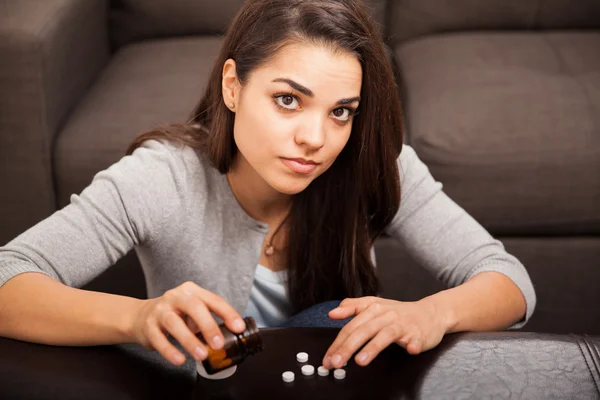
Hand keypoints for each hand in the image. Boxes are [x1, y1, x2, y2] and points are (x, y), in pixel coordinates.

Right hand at [129, 281, 245, 365]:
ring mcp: (160, 310)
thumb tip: (230, 337)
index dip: (227, 313)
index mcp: (191, 291)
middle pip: (194, 307)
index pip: (213, 300)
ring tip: (202, 355)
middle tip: (219, 344)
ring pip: (174, 323)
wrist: (140, 316)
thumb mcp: (193, 311)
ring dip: (190, 340)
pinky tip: (180, 360)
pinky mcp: (148, 326)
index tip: (238, 327)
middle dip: (208, 326)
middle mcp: (175, 297)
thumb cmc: (175, 314)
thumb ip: (209, 320)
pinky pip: (159, 339)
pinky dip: (170, 350)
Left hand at [322, 296, 446, 368]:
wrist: (431, 312)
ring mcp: (402, 325)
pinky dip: (412, 345)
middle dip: (348, 348)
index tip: (327, 358)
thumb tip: (332, 313)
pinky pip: (415, 340)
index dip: (338, 343)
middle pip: (363, 331)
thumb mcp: (374, 304)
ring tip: (360, 361)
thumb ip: (352, 306)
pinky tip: (410, 350)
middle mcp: (386, 315)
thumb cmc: (399, 312)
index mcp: (373, 309)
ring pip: (385, 335)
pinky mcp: (418, 334)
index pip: (351, 327)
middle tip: (336, 363)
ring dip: (373, 348)